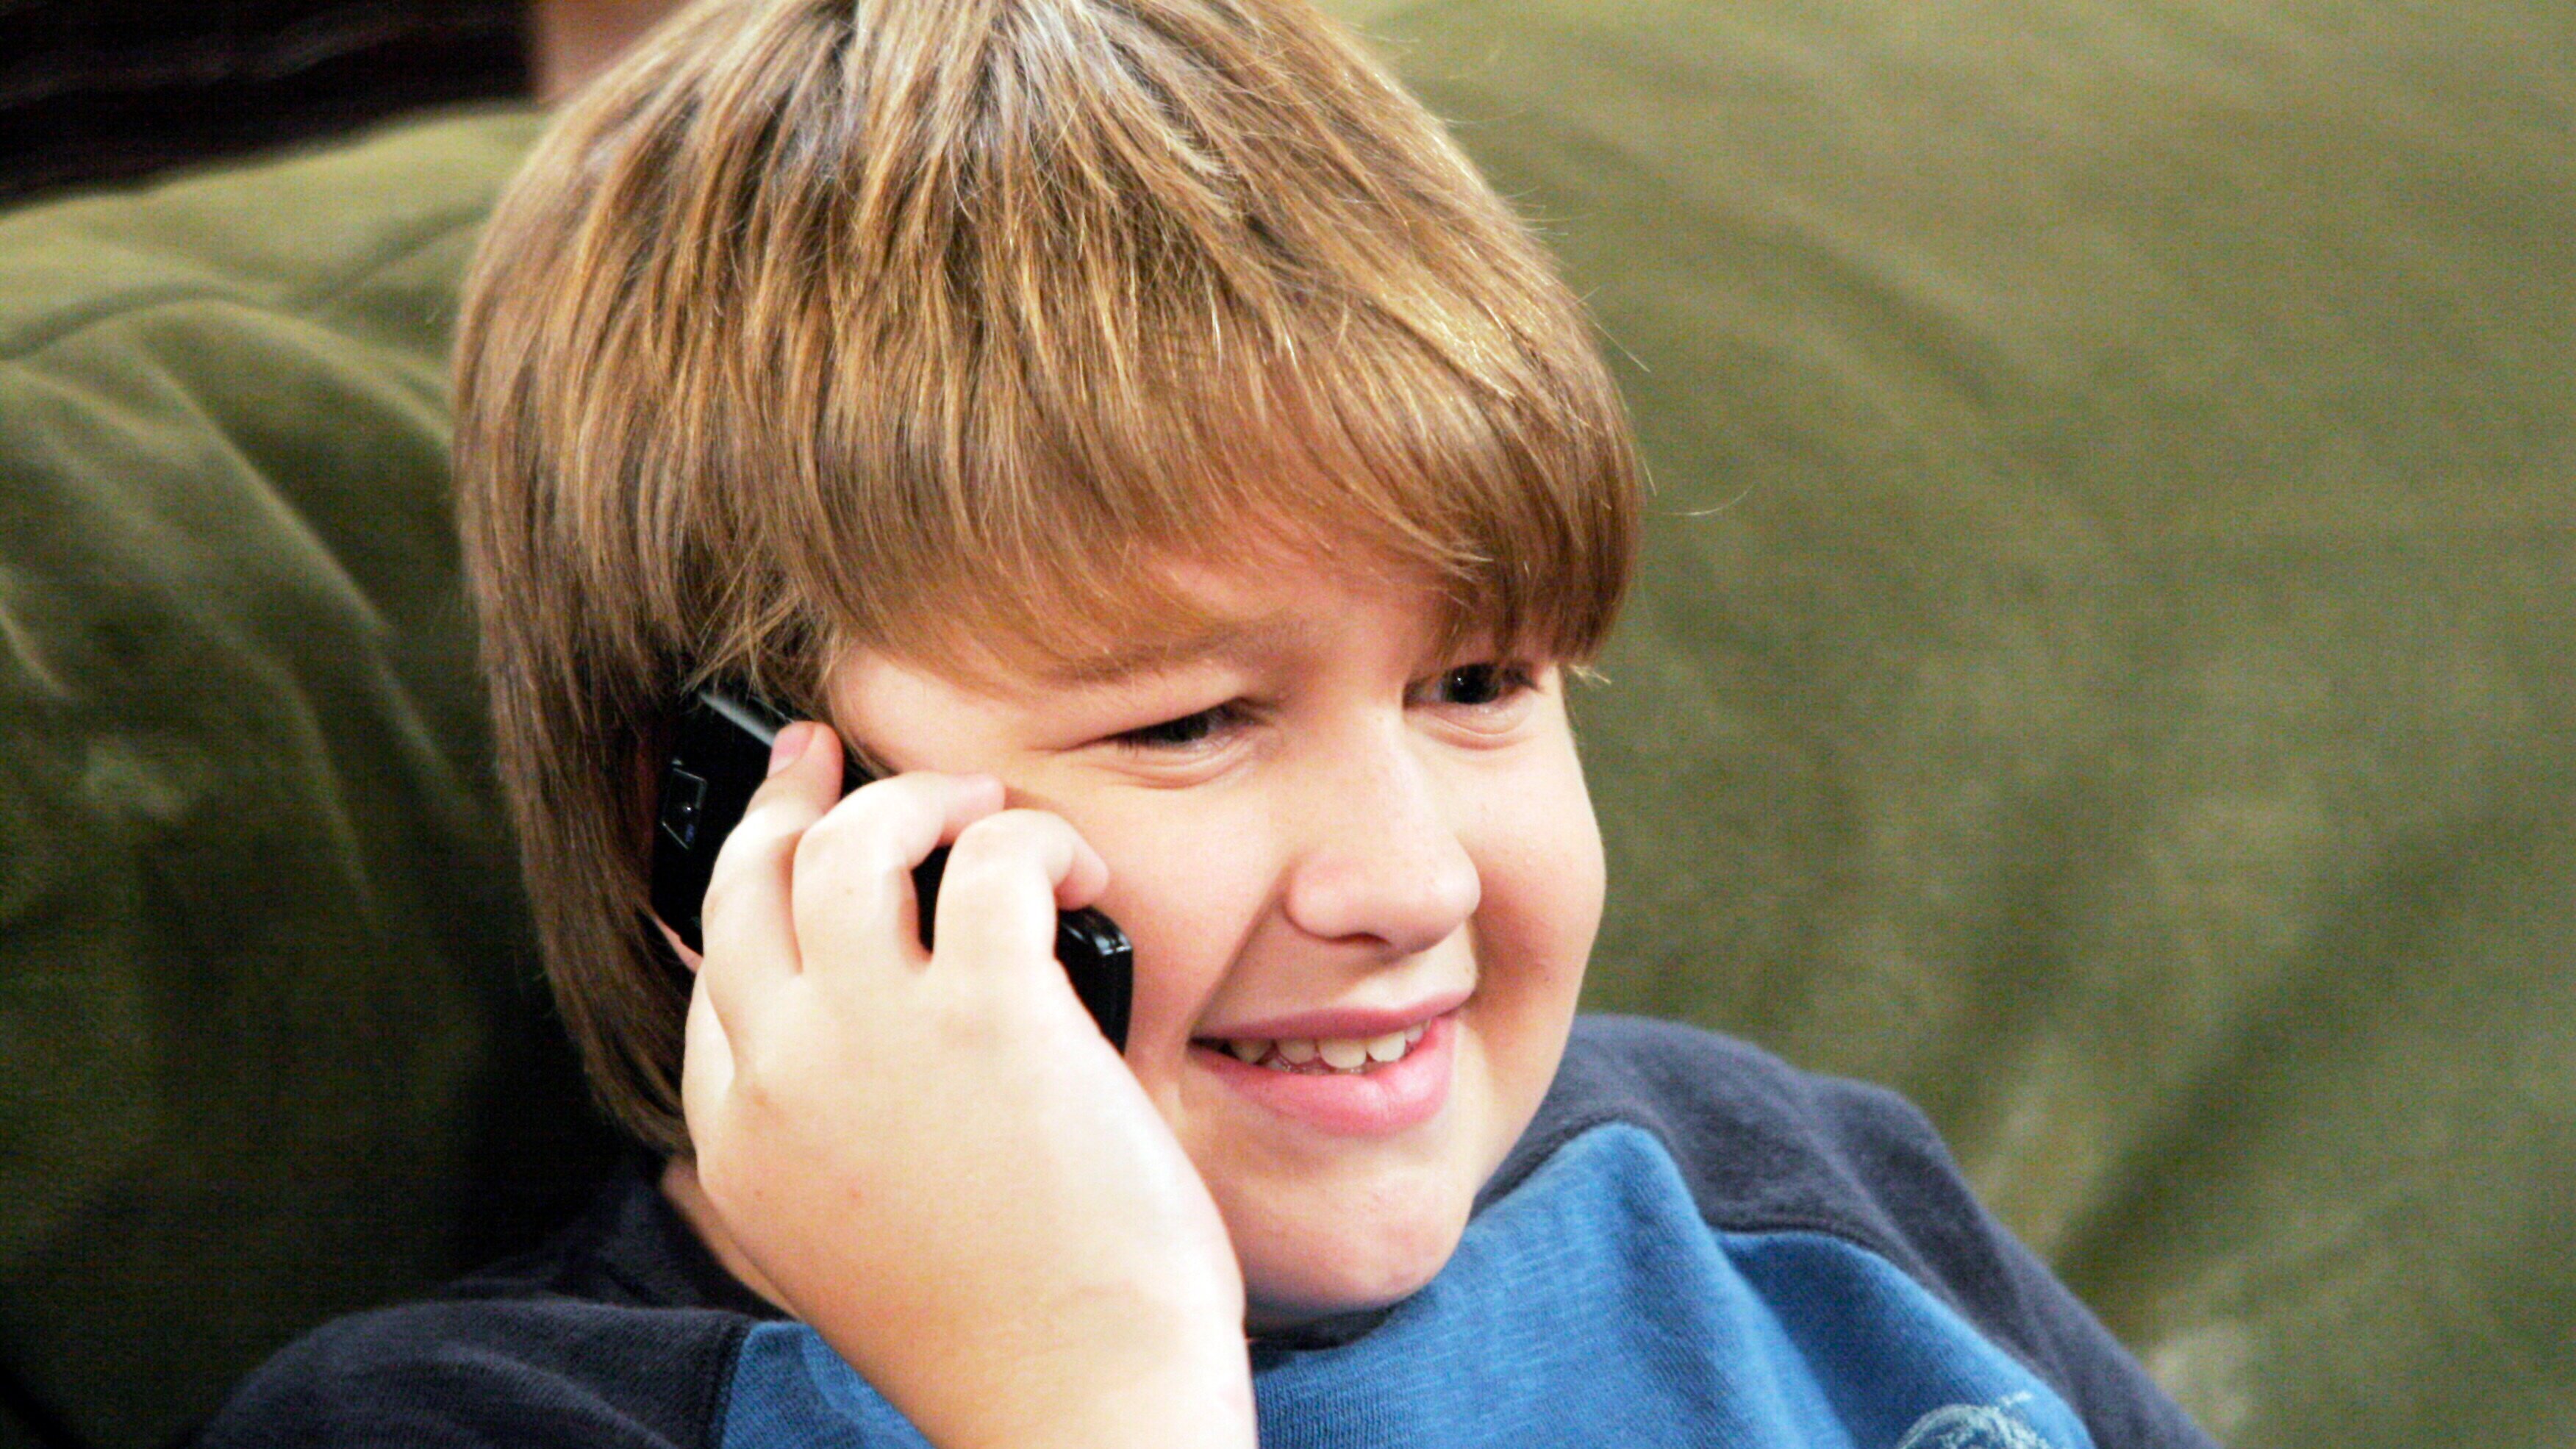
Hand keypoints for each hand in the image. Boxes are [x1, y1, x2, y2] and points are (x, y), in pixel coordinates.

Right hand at [676, 722, 1254, 1448]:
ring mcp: (877, 1039)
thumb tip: (835, 1041)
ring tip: (985, 810)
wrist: (1080, 1405)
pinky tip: (1079, 867)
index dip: (745, 888)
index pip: (710, 975)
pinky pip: (996, 860)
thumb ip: (826, 1141)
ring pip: (853, 842)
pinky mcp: (992, 1012)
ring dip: (919, 799)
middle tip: (829, 751)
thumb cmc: (1006, 1336)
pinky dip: (1037, 838)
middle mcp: (784, 1079)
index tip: (782, 831)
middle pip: (751, 884)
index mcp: (742, 1148)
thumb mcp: (858, 1244)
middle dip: (788, 799)